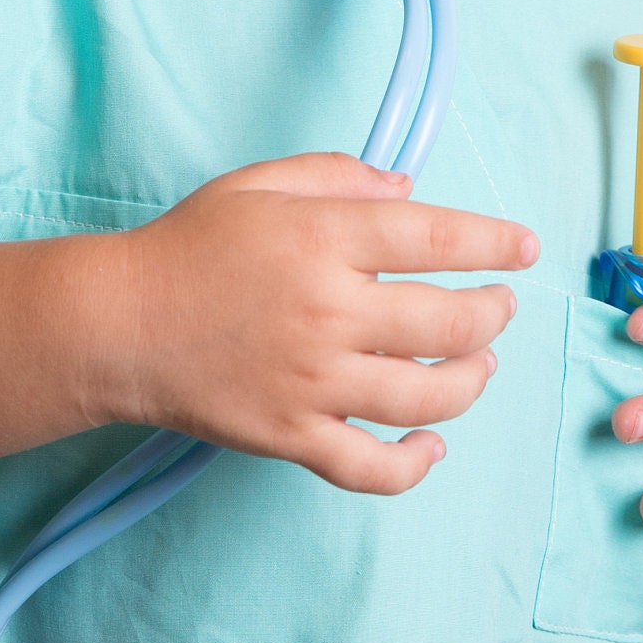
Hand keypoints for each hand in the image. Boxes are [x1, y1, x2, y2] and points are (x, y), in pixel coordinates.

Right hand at [93, 151, 538, 495]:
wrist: (117, 323)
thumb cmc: (186, 246)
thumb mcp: (258, 184)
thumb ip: (337, 175)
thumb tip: (408, 189)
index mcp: (322, 239)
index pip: (437, 237)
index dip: (494, 242)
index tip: (525, 248)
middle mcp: (328, 310)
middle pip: (450, 322)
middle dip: (493, 314)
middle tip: (501, 307)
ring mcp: (313, 381)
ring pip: (428, 395)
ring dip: (472, 379)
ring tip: (481, 365)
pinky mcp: (292, 435)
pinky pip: (372, 467)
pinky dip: (415, 463)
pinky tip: (432, 445)